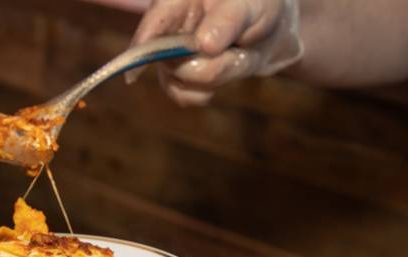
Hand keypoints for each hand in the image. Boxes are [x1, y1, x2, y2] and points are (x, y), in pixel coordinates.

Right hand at [130, 0, 303, 105]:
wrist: (274, 28)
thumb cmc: (258, 5)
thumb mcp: (249, 6)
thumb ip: (227, 21)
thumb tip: (203, 45)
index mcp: (176, 1)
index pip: (154, 23)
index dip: (142, 47)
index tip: (134, 72)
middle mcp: (167, 27)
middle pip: (169, 61)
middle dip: (207, 65)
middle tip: (236, 53)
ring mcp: (170, 54)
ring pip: (179, 82)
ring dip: (215, 75)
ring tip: (236, 55)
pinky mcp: (179, 76)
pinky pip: (185, 96)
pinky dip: (209, 90)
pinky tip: (224, 71)